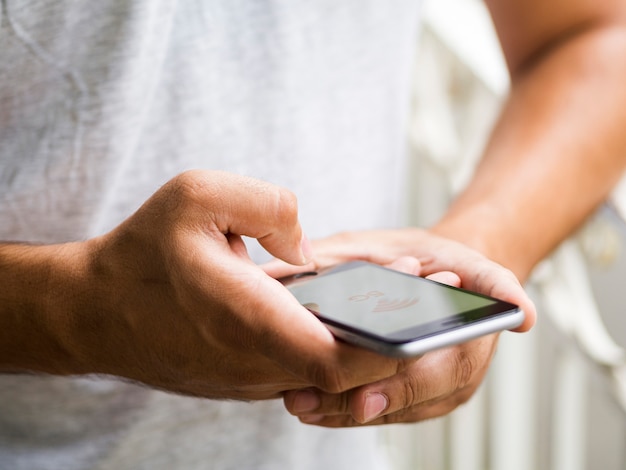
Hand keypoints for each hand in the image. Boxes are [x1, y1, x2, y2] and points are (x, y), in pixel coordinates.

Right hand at [20, 171, 415, 400]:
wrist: (95, 310)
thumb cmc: (142, 252)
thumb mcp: (197, 194)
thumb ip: (268, 206)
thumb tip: (308, 247)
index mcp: (247, 320)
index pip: (339, 358)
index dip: (391, 341)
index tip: (424, 306)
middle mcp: (255, 362)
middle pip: (349, 371)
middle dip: (399, 334)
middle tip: (430, 288)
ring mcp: (251, 378)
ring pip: (330, 373)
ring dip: (371, 338)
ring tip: (401, 290)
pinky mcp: (246, 377)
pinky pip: (304, 368)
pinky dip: (337, 342)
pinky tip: (351, 307)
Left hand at [277, 229, 535, 425]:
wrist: (457, 275)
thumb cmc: (452, 262)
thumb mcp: (471, 258)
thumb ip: (498, 283)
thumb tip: (525, 316)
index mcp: (476, 341)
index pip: (441, 374)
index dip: (402, 388)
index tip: (363, 399)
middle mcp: (460, 374)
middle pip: (406, 400)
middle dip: (354, 404)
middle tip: (307, 403)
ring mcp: (439, 390)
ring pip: (390, 411)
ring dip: (342, 412)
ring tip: (299, 403)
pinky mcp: (419, 396)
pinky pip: (383, 409)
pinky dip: (345, 409)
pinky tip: (312, 403)